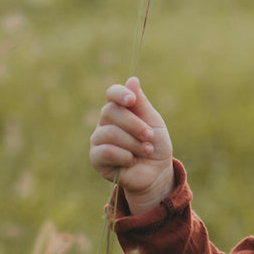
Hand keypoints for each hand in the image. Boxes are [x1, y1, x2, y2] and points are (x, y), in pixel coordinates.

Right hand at [89, 76, 174, 213]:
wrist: (157, 172)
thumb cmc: (155, 145)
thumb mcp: (153, 122)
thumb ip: (141, 103)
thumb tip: (132, 80)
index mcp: (120, 110)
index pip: (112, 94)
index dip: (119, 94)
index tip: (131, 100)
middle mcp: (106, 122)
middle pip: (111, 112)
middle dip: (135, 125)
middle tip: (150, 136)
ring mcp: (98, 139)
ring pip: (109, 133)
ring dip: (133, 143)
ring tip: (145, 150)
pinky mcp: (96, 158)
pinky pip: (105, 151)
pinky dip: (124, 156)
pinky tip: (132, 160)